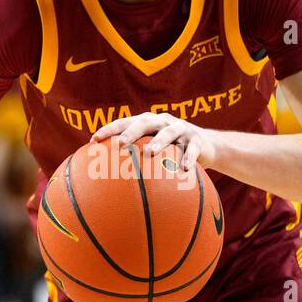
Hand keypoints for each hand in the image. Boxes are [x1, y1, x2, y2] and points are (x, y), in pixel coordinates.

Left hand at [90, 112, 218, 173]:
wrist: (207, 146)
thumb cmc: (171, 151)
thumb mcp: (154, 150)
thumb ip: (134, 158)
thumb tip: (105, 180)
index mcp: (148, 123)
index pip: (125, 122)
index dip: (109, 129)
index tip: (94, 140)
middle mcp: (163, 122)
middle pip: (145, 123)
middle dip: (131, 132)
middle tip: (120, 144)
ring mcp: (181, 129)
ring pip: (169, 133)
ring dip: (158, 142)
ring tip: (149, 153)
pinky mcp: (197, 141)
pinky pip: (192, 150)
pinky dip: (188, 159)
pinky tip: (184, 170)